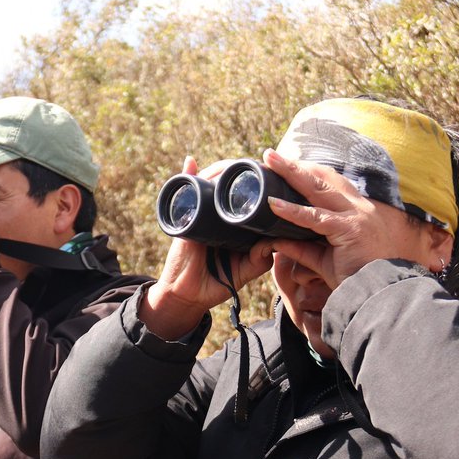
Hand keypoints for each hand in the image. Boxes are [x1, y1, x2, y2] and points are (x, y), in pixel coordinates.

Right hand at [141, 156, 273, 339]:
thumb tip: (273, 240)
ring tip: (233, 163)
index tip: (271, 172)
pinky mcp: (185, 219)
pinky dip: (187, 175)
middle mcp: (218, 216)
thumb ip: (261, 259)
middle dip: (240, 171)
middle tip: (256, 162)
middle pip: (228, 186)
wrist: (188, 296)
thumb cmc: (217, 282)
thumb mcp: (245, 270)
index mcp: (234, 225)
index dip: (257, 183)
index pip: (247, 199)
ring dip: (219, 170)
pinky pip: (184, 193)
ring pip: (209, 184)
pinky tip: (192, 162)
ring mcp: (201, 215)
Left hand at [263, 149, 452, 290]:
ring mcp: (355, 216)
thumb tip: (276, 241)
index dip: (310, 173)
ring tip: (270, 161)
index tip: (289, 164)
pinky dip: (293, 211)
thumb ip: (302, 249)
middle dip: (296, 165)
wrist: (380, 293)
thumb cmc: (358, 277)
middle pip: (323, 179)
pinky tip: (274, 204)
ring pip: (318, 190)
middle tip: (271, 154)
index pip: (331, 184)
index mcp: (357, 212)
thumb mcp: (325, 260)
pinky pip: (315, 218)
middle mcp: (358, 208)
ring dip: (292, 173)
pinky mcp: (349, 230)